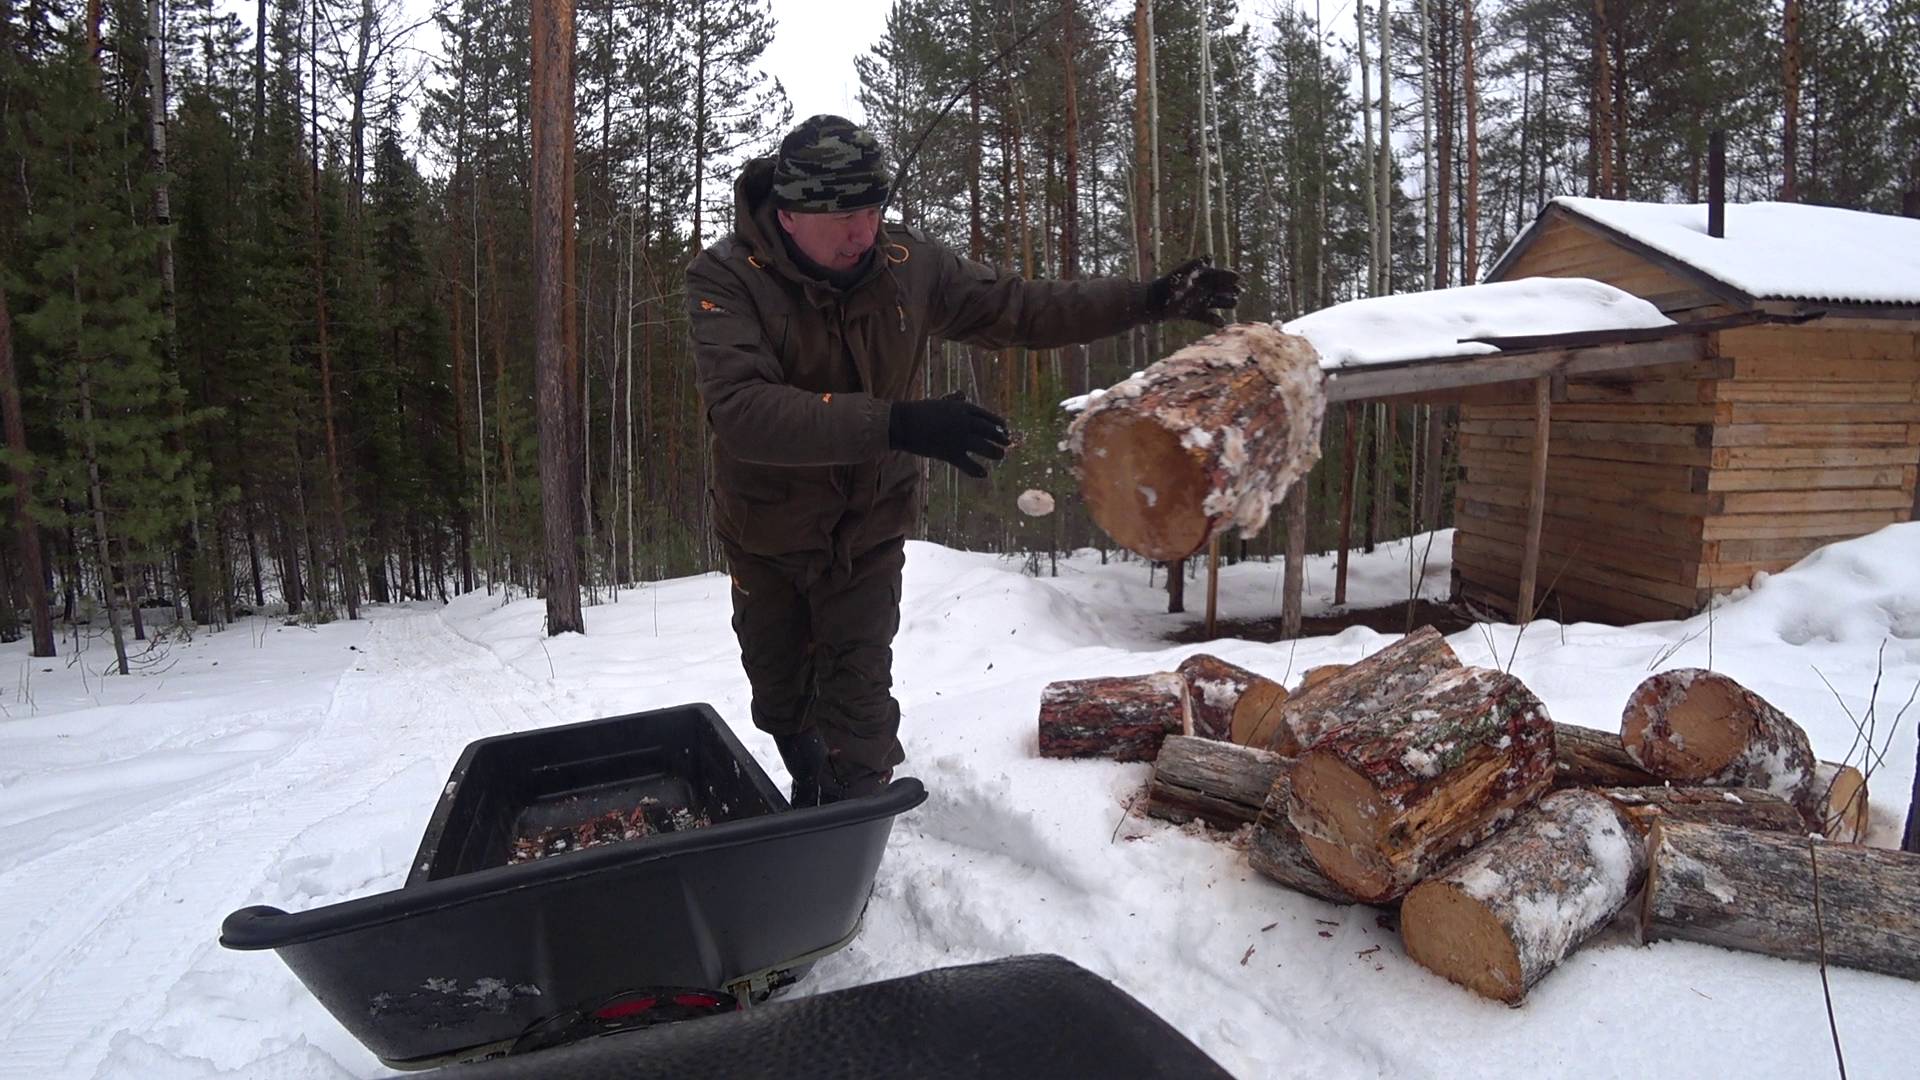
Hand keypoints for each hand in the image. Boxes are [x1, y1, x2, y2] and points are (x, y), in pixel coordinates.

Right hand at [888, 393, 1009, 478]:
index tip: (1005, 429)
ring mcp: (959, 438)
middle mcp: (964, 422)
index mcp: (963, 408)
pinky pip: (968, 464)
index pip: (987, 416)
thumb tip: (962, 394)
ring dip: (995, 453)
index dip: (999, 424)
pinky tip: (984, 474)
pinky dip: (977, 470)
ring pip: (985, 447)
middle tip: (1008, 443)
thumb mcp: (940, 402)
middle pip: (990, 431)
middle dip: (1001, 438)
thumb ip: (954, 400)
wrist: (904, 423)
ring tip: (1000, 456)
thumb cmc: (920, 411)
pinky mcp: (950, 453)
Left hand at [1148, 255, 1241, 326]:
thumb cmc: (1164, 286)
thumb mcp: (1180, 274)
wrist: (1148, 304)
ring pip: (1214, 302)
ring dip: (1224, 303)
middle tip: (1239, 291)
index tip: (1237, 277)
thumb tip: (1210, 256)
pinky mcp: (1190, 314)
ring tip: (1234, 303)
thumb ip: (1194, 266)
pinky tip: (1221, 323)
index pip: (1215, 274)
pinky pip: (1204, 317)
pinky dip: (1212, 320)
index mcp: (1196, 277)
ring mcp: (1195, 301)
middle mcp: (1198, 289)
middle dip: (1228, 289)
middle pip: (1218, 288)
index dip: (1226, 276)